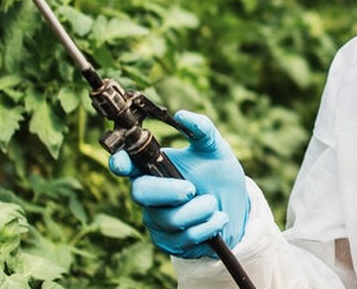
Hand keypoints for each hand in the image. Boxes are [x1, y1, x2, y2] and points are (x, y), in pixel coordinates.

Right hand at [108, 111, 249, 258]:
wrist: (237, 210)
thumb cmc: (219, 177)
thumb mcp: (215, 150)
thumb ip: (203, 129)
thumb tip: (183, 115)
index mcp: (153, 168)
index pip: (126, 164)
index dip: (119, 163)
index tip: (123, 164)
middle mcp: (149, 194)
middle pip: (141, 193)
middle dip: (167, 191)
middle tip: (191, 189)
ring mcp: (156, 220)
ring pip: (167, 218)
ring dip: (198, 211)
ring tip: (214, 204)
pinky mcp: (168, 242)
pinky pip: (182, 238)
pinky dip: (206, 227)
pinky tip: (218, 219)